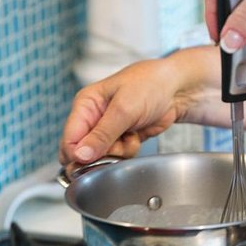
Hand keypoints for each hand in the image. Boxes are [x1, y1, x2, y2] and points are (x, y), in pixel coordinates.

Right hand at [59, 55, 209, 164]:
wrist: (177, 89)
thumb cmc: (149, 85)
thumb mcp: (124, 109)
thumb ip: (102, 135)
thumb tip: (79, 156)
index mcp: (85, 105)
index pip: (69, 139)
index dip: (78, 155)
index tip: (94, 160)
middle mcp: (93, 118)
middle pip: (82, 152)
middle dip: (99, 156)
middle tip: (117, 148)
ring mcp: (108, 130)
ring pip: (100, 157)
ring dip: (117, 153)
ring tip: (130, 138)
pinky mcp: (122, 138)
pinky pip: (117, 156)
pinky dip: (127, 152)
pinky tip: (136, 138)